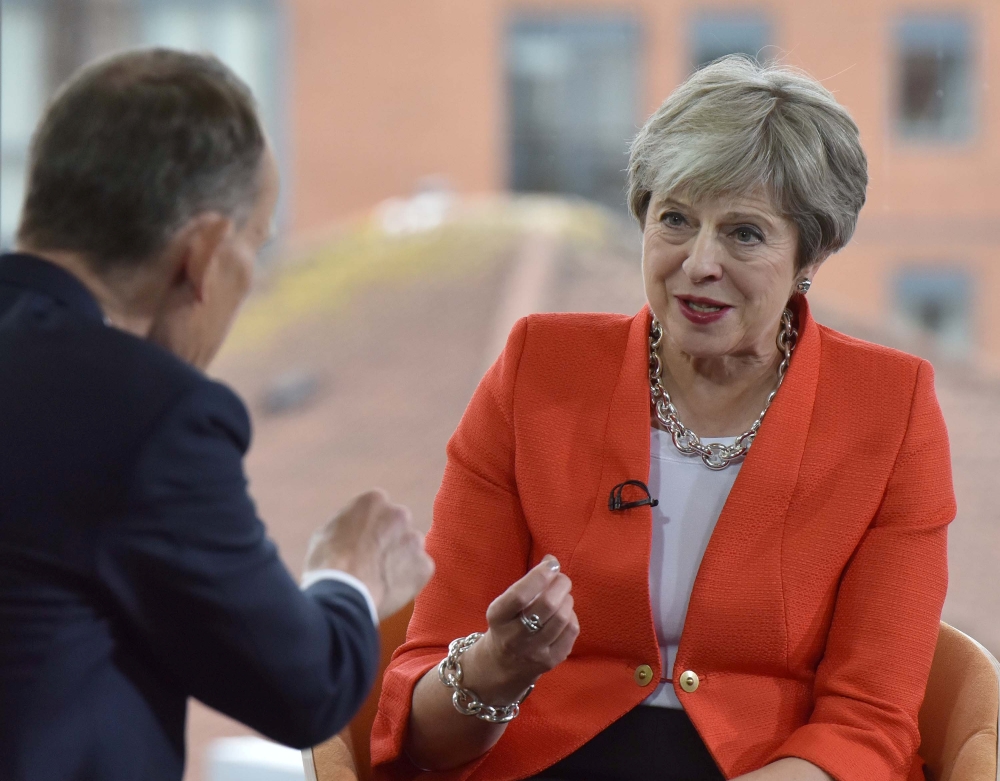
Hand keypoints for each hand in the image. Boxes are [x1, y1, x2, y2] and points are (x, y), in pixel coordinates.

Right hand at [304, 489, 433, 619]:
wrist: (342, 595)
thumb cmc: (327, 564)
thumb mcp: (326, 532)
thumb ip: (348, 523)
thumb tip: (353, 526)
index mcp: (374, 500)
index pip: (377, 510)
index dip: (368, 529)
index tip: (361, 544)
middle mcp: (399, 514)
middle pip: (397, 527)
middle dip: (387, 541)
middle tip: (371, 562)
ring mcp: (415, 540)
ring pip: (410, 548)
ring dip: (400, 559)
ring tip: (378, 579)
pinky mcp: (424, 565)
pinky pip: (418, 571)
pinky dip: (408, 580)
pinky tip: (389, 590)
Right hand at [462, 555, 578, 702]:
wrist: (501, 665)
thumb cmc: (506, 624)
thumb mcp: (504, 604)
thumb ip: (527, 584)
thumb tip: (552, 562)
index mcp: (498, 617)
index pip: (520, 595)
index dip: (540, 576)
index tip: (551, 564)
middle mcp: (514, 637)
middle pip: (547, 605)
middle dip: (561, 585)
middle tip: (561, 579)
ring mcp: (534, 652)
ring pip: (562, 617)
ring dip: (567, 599)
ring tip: (562, 596)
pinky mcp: (551, 661)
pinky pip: (571, 631)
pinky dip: (571, 616)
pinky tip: (564, 615)